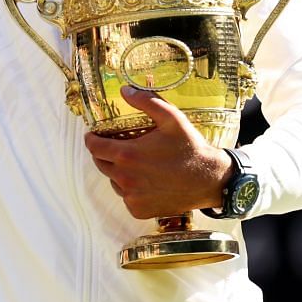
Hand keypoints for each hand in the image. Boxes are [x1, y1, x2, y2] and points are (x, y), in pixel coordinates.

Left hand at [84, 89, 232, 219]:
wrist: (210, 180)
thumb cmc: (190, 148)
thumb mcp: (171, 117)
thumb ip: (146, 101)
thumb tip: (124, 91)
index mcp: (127, 155)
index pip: (94, 147)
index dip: (92, 139)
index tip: (95, 135)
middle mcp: (125, 179)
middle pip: (100, 164)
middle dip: (104, 154)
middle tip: (117, 146)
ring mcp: (131, 197)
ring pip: (113, 181)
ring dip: (118, 172)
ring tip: (136, 164)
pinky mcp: (139, 210)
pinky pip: (126, 197)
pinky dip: (131, 189)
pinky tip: (146, 180)